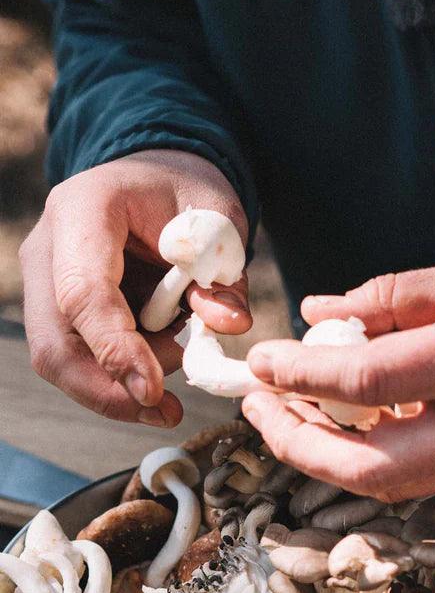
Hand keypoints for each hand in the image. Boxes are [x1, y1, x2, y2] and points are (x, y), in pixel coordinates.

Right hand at [20, 150, 249, 426]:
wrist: (157, 180)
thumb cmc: (188, 196)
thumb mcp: (220, 221)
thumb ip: (225, 272)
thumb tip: (230, 325)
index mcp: (85, 210)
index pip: (83, 292)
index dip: (115, 349)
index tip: (153, 391)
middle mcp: (50, 247)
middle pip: (55, 343)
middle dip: (109, 390)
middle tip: (166, 412)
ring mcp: (46, 280)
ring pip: (62, 360)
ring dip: (123, 383)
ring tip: (180, 352)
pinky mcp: (58, 309)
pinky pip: (80, 358)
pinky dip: (124, 374)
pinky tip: (163, 357)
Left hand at [242, 256, 434, 500]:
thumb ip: (400, 296)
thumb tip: (323, 311)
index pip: (371, 379)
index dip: (303, 373)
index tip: (262, 361)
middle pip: (371, 467)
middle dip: (299, 446)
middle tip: (259, 410)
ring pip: (388, 485)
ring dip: (324, 461)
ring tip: (286, 418)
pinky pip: (413, 476)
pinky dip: (364, 458)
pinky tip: (343, 423)